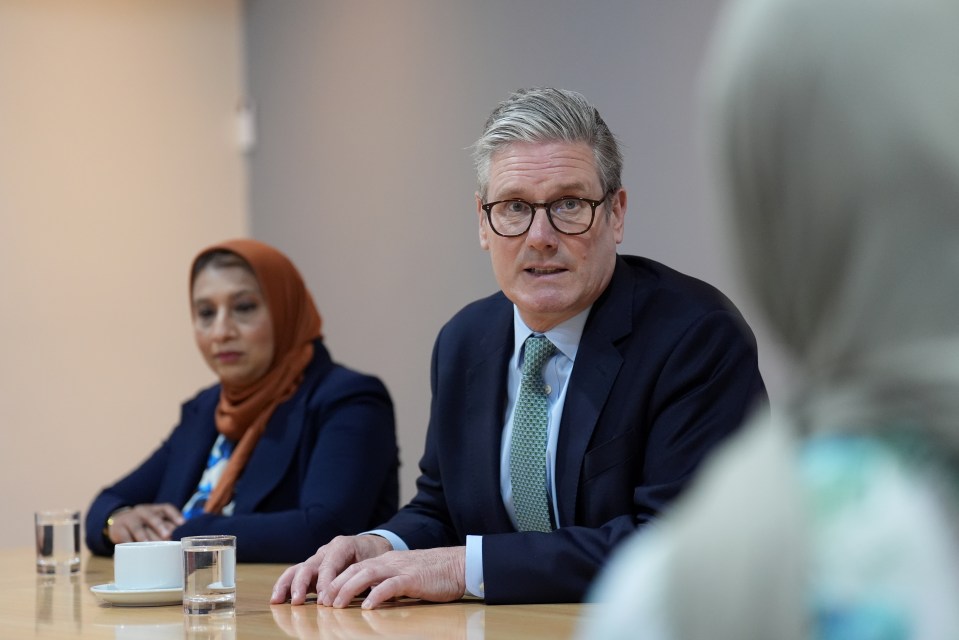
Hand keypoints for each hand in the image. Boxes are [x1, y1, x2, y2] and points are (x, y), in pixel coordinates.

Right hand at [106, 504, 184, 542]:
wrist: (118, 521)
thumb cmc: (144, 525)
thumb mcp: (154, 522)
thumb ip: (167, 528)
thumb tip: (182, 542)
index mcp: (155, 509)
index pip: (166, 508)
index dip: (175, 515)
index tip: (182, 523)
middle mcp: (143, 512)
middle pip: (152, 517)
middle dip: (160, 526)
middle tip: (167, 535)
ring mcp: (130, 519)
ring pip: (137, 527)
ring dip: (143, 536)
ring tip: (148, 544)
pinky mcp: (118, 529)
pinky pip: (123, 536)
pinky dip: (128, 543)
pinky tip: (132, 550)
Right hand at [271, 535, 392, 605]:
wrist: (372, 546)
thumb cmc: (374, 555)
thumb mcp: (374, 563)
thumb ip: (364, 575)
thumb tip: (358, 592)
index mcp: (342, 545)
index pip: (329, 565)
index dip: (325, 583)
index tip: (325, 601)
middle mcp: (326, 551)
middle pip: (308, 566)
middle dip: (301, 584)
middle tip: (298, 601)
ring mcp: (317, 559)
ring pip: (297, 569)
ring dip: (286, 585)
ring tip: (277, 600)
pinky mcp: (312, 569)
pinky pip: (295, 575)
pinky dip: (285, 586)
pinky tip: (277, 599)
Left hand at [323, 546, 466, 609]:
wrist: (458, 565)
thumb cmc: (434, 574)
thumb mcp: (406, 575)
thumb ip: (388, 581)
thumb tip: (371, 596)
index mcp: (387, 561)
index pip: (356, 567)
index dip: (338, 580)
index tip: (325, 595)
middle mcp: (390, 562)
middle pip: (356, 569)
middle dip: (336, 584)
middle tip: (322, 601)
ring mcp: (401, 569)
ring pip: (368, 574)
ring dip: (349, 589)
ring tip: (336, 604)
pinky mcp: (413, 579)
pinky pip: (391, 586)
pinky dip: (377, 595)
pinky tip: (368, 607)